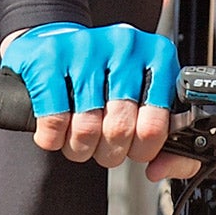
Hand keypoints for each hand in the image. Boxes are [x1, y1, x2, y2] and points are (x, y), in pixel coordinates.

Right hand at [0, 23, 177, 171]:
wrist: (57, 45)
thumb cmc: (105, 80)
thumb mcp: (144, 102)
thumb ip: (166, 143)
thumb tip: (158, 169)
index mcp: (157, 55)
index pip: (155, 125)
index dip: (141, 149)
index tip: (133, 147)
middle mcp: (125, 45)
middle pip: (119, 129)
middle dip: (108, 152)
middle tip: (102, 146)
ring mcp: (85, 47)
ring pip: (86, 127)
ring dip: (79, 147)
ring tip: (78, 138)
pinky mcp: (49, 57)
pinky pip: (55, 119)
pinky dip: (53, 137)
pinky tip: (55, 129)